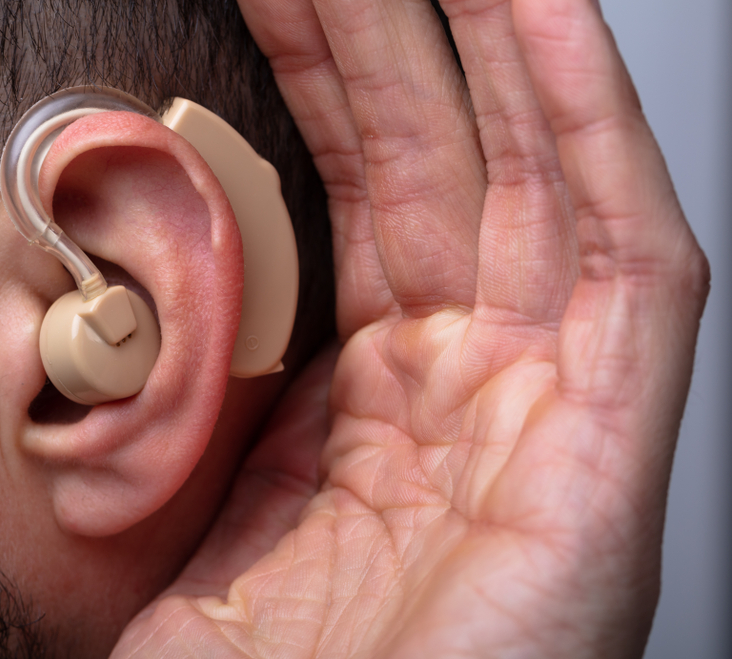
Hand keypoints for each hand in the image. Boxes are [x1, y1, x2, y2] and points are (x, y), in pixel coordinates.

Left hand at [109, 0, 708, 658]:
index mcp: (370, 396)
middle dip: (393, 34)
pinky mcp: (613, 446)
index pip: (356, 195)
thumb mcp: (202, 490)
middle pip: (442, 166)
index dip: (320, 82)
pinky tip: (548, 21)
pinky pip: (626, 255)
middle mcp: (467, 385)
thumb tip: (153, 260)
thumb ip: (212, 373)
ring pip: (539, 181)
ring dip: (497, 45)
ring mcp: (544, 406)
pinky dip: (595, 130)